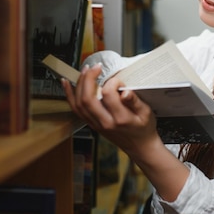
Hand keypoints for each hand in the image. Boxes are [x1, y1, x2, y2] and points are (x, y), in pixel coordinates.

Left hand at [63, 64, 190, 201]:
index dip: (112, 82)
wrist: (140, 146)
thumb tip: (125, 92)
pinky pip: (76, 109)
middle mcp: (105, 122)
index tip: (118, 79)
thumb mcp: (146, 112)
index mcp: (120, 118)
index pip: (108, 94)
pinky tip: (66, 83)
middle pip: (87, 99)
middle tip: (96, 67)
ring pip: (79, 103)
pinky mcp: (92, 124)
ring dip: (78, 84)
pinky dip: (70, 95)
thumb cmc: (144, 128)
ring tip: (85, 71)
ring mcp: (96, 124)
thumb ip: (135, 100)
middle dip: (88, 78)